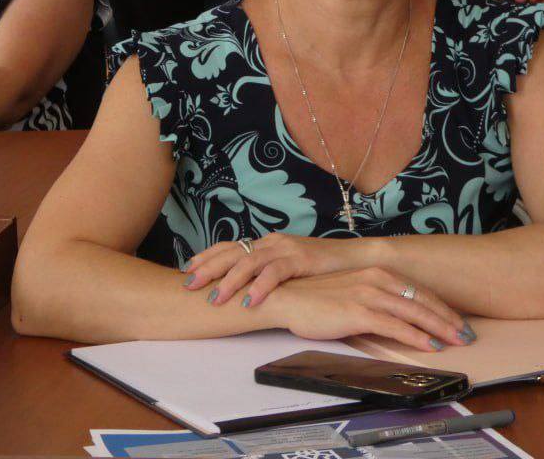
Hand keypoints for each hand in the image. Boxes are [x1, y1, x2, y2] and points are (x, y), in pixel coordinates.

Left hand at [184, 232, 347, 304]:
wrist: (357, 259)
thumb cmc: (322, 269)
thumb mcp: (289, 269)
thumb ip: (268, 274)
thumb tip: (244, 288)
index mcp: (266, 244)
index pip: (229, 246)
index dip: (207, 257)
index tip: (187, 269)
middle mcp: (272, 242)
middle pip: (232, 252)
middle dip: (208, 268)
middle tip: (188, 284)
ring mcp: (286, 249)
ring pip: (250, 262)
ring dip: (230, 281)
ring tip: (215, 298)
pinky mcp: (301, 259)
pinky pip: (276, 273)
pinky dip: (261, 287)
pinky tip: (250, 300)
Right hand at [260, 269, 471, 352]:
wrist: (285, 299)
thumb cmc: (313, 299)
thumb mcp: (349, 293)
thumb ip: (373, 300)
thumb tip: (394, 316)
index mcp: (374, 272)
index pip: (416, 290)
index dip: (440, 306)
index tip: (456, 320)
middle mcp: (374, 279)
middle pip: (421, 300)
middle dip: (448, 318)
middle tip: (467, 333)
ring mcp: (367, 294)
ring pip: (413, 312)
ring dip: (439, 328)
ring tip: (457, 341)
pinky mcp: (358, 311)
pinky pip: (395, 326)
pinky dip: (416, 336)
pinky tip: (430, 345)